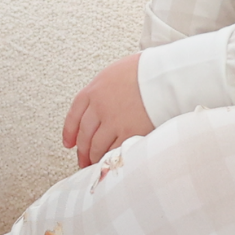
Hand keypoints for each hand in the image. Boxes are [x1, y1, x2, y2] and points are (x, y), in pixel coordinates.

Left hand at [62, 53, 154, 167]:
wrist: (165, 75)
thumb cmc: (146, 70)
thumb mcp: (116, 72)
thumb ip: (103, 90)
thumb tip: (99, 104)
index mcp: (94, 90)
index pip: (74, 115)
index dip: (69, 131)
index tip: (69, 143)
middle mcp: (99, 107)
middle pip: (84, 134)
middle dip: (82, 150)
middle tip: (82, 159)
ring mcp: (113, 121)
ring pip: (96, 146)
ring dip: (93, 158)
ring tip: (95, 164)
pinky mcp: (129, 132)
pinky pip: (114, 150)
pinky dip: (110, 157)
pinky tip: (110, 160)